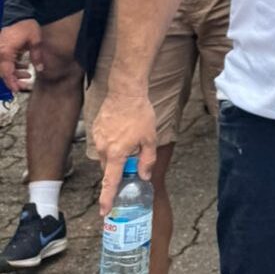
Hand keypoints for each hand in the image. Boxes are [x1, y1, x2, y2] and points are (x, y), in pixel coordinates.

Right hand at [0, 19, 42, 93]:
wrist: (19, 14)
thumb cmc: (26, 25)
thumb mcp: (35, 40)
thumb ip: (37, 55)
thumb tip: (40, 69)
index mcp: (5, 52)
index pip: (7, 72)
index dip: (12, 83)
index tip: (17, 89)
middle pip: (4, 72)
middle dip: (14, 80)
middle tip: (25, 84)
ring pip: (4, 68)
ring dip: (14, 73)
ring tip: (27, 75)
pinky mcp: (2, 49)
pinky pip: (5, 61)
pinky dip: (13, 65)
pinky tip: (24, 66)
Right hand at [93, 93, 156, 215]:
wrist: (125, 92)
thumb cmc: (140, 114)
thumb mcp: (150, 139)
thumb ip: (147, 160)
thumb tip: (144, 177)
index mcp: (116, 154)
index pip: (110, 182)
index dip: (107, 198)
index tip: (103, 211)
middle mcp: (103, 149)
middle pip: (110, 167)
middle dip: (120, 167)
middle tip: (133, 157)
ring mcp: (97, 139)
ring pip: (107, 155)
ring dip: (117, 153)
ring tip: (130, 137)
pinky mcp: (95, 130)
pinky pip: (104, 143)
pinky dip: (113, 142)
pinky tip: (123, 130)